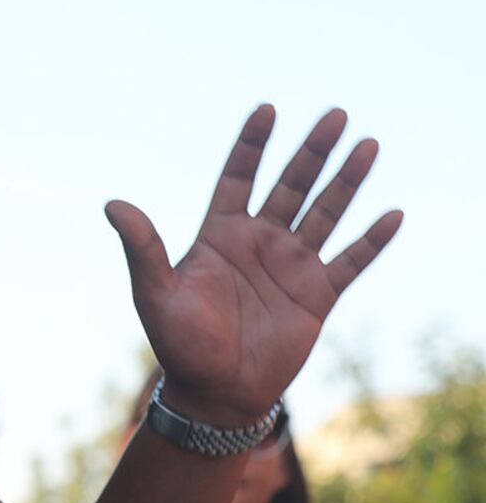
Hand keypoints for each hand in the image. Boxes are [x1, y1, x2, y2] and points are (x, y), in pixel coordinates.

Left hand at [106, 105, 401, 424]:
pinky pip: (350, 262)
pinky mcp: (317, 296)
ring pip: (324, 213)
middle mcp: (258, 241)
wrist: (214, 392)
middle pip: (291, 185)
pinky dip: (370, 240)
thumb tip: (111, 204)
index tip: (267, 110)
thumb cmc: (178, 342)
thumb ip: (142, 246)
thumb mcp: (154, 291)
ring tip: (367, 144)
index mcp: (219, 234)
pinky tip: (392, 214)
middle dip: (312, 151)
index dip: (252, 145)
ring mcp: (291, 266)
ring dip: (346, 181)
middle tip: (336, 114)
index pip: (238, 176)